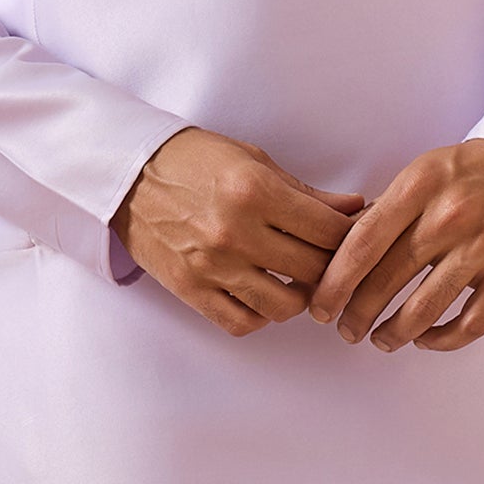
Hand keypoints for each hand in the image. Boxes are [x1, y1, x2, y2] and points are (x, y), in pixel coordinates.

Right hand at [114, 128, 365, 336]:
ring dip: (298, 297)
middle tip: (329, 260)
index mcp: (255, 191)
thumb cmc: (193, 161)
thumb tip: (355, 208)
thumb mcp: (253, 161)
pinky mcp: (191, 290)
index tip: (350, 236)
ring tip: (295, 280)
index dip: (350, 236)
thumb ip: (305, 193)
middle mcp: (235, 232)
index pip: (328, 230)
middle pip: (314, 270)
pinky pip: (242, 323)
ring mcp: (212, 266)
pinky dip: (260, 315)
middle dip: (331, 266)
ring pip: (284, 306)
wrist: (128, 174)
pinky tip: (261, 294)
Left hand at [309, 140, 483, 352]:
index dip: (334, 283)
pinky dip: (442, 340)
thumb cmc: (473, 171)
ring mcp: (483, 247)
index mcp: (419, 186)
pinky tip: (426, 340)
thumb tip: (338, 251)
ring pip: (425, 309)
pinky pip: (471, 324)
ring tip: (381, 340)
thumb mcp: (423, 172)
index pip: (362, 243)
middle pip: (386, 280)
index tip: (320, 307)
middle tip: (346, 331)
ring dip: (394, 334)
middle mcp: (449, 217)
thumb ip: (385, 210)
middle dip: (357, 315)